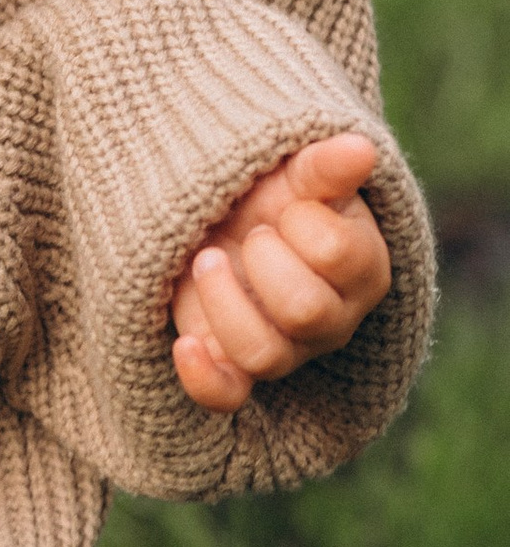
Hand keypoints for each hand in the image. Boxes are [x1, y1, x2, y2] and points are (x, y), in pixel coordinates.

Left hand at [170, 134, 391, 412]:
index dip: (301, 222)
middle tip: (248, 231)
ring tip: (204, 257)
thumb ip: (325, 165)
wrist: (222, 217)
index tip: (284, 206)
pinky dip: (205, 378)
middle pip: (306, 312)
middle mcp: (331, 319)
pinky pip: (227, 396)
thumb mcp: (295, 172)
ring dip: (224, 301)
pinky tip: (184, 345)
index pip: (339, 254)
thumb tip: (360, 149)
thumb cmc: (270, 194)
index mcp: (361, 267)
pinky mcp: (235, 367)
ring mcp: (285, 349)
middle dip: (263, 259)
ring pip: (264, 354)